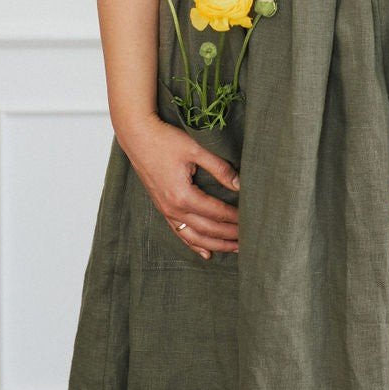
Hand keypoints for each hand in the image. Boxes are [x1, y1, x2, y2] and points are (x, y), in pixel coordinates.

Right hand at [117, 114, 239, 260]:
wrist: (137, 136)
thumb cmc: (164, 140)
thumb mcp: (195, 150)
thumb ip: (219, 168)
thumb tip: (239, 184)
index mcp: (183, 195)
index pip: (216, 212)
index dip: (235, 217)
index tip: (251, 220)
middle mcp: (173, 208)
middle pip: (207, 229)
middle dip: (229, 235)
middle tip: (249, 239)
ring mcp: (166, 210)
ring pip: (194, 237)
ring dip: (215, 244)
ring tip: (234, 248)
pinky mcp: (162, 208)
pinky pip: (179, 232)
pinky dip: (194, 244)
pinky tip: (206, 252)